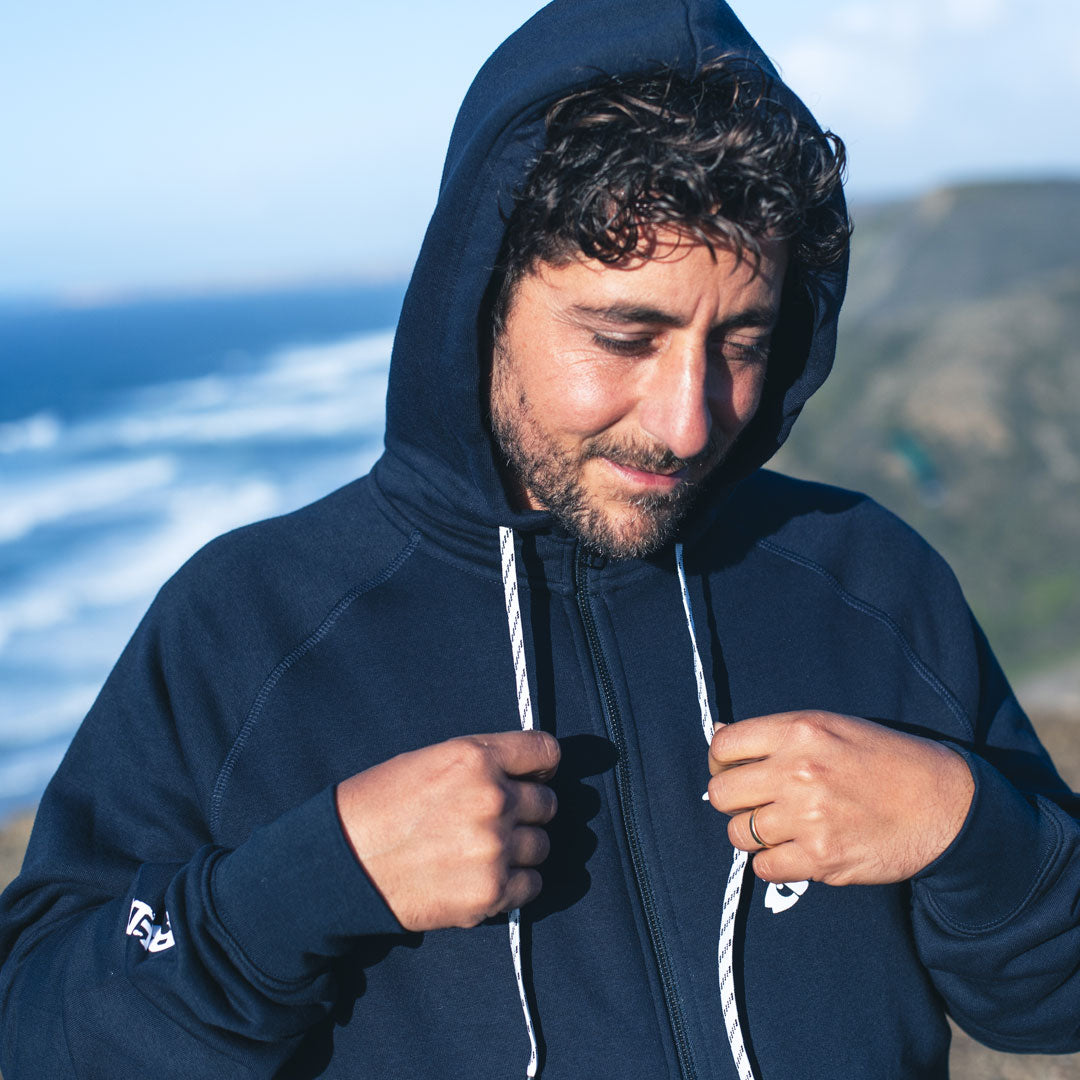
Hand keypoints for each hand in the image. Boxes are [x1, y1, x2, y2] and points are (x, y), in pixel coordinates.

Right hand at [335, 731, 559, 930]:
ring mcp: (494, 847)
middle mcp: (492, 798)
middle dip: (527, 810)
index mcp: (475, 758)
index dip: (542, 765)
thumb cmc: (377, 806)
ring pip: (542, 845)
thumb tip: (523, 774)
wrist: (339, 865)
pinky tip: (484, 876)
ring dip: (521, 849)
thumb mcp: (428, 760)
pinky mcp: (491, 892)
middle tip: (495, 820)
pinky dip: (515, 884)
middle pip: (547, 802)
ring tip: (483, 851)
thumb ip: (480, 764)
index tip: (535, 775)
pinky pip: (532, 884)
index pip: (545, 751)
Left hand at [706, 711, 973, 885]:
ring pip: (738, 833)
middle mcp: (797, 771)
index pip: (723, 747)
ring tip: (783, 827)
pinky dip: (774, 863)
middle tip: (757, 804)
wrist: (944, 805)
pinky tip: (796, 851)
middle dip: (733, 801)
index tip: (733, 772)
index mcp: (799, 730)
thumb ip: (774, 734)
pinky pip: (764, 867)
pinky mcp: (822, 858)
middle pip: (721, 793)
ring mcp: (808, 817)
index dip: (720, 763)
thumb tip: (718, 735)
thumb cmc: (885, 760)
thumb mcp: (831, 726)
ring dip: (754, 834)